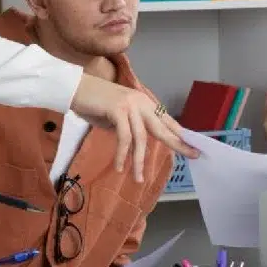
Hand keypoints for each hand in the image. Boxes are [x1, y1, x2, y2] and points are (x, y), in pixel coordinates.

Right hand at [70, 74, 198, 182]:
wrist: (74, 88)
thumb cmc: (94, 103)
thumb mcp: (118, 115)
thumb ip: (131, 125)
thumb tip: (138, 143)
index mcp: (144, 102)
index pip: (166, 120)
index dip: (179, 133)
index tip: (192, 146)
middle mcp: (141, 102)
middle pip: (163, 127)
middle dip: (178, 143)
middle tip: (192, 155)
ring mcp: (130, 105)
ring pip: (141, 138)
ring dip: (139, 161)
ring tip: (138, 178)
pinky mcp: (118, 110)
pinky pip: (124, 137)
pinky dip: (122, 154)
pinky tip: (119, 166)